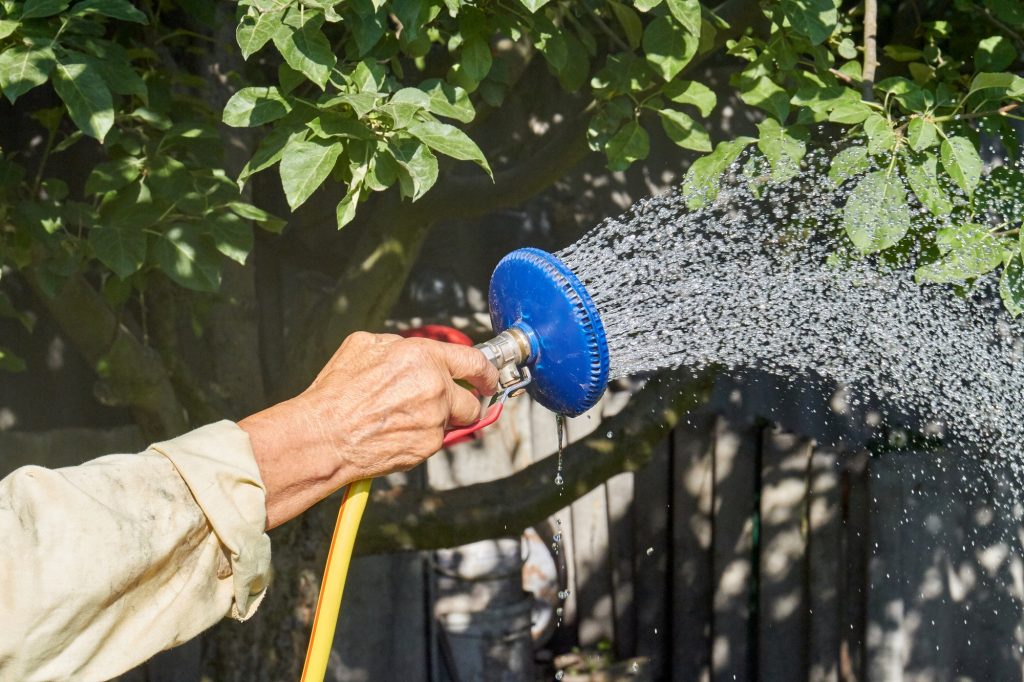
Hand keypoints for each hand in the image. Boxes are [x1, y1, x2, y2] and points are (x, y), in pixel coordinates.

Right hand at [239, 332, 498, 528]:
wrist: (324, 435)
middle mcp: (435, 387)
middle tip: (440, 405)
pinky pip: (436, 440)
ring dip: (439, 421)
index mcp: (423, 356)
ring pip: (454, 422)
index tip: (487, 378)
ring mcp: (434, 419)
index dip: (486, 372)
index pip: (475, 361)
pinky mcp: (428, 446)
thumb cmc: (337, 391)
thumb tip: (416, 352)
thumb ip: (401, 346)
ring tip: (406, 419)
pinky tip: (396, 433)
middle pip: (471, 400)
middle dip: (460, 403)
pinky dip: (422, 438)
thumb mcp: (364, 345)